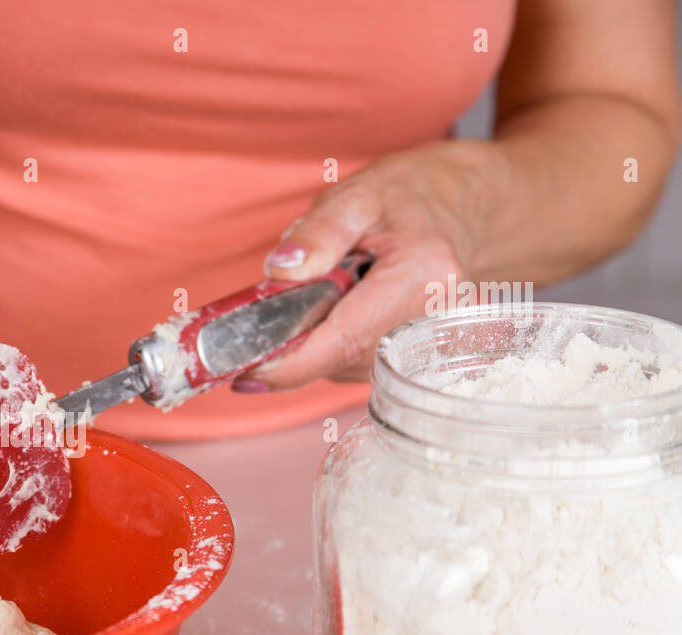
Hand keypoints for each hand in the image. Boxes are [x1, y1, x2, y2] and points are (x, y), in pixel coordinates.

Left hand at [234, 141, 494, 389]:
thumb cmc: (404, 196)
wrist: (456, 204)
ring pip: (348, 366)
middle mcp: (432, 316)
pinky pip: (359, 362)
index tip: (246, 371)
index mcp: (421, 275)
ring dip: (311, 348)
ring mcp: (429, 339)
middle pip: (344, 359)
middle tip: (253, 334)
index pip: (347, 338)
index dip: (291, 364)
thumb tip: (282, 269)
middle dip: (292, 353)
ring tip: (301, 306)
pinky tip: (325, 315)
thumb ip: (319, 232)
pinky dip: (330, 347)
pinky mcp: (415, 351)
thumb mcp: (356, 196)